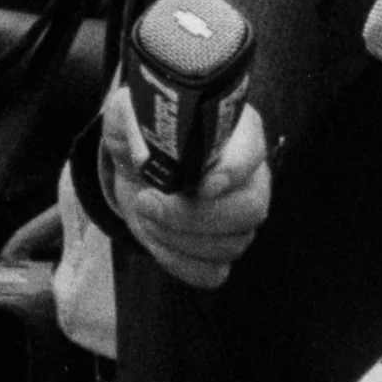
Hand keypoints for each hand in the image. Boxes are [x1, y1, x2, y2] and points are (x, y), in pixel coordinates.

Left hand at [98, 79, 271, 289]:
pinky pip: (212, 272)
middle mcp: (251, 177)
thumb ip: (133, 117)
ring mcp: (241, 218)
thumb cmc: (141, 130)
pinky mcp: (220, 248)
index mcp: (238, 132)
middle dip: (193, 216)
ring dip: (176, 237)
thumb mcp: (128, 109)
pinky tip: (155, 237)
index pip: (253, 151)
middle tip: (147, 202)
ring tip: (144, 211)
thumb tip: (143, 156)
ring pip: (231, 245)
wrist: (134, 163)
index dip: (234, 171)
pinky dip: (178, 262)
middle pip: (250, 209)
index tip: (203, 185)